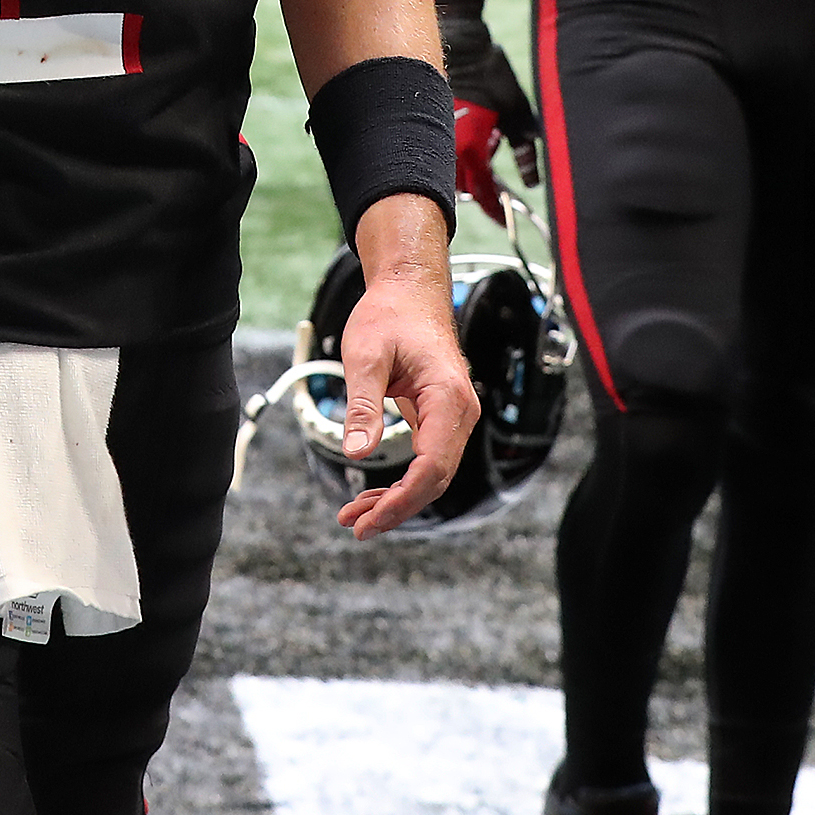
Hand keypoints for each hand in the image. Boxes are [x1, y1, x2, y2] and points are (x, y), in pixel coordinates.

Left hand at [335, 196, 479, 539]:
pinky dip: (401, 481)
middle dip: (396, 507)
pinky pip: (427, 459)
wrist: (409, 289)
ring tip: (354, 514)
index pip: (433, 466)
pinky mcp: (441, 417)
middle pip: (435, 479)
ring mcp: (454, 415)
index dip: (401, 500)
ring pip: (432, 473)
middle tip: (354, 525)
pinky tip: (372, 494)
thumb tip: (355, 454)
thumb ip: (362, 405)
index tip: (368, 520)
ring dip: (397, 498)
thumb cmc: (389, 314)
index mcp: (447, 396)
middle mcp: (460, 410)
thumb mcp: (365, 355)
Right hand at [440, 10, 537, 225]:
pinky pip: (443, 155)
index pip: (483, 194)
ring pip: (453, 174)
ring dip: (470, 173)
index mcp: (472, 149)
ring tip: (487, 147)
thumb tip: (530, 179)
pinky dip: (458, 156)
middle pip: (467, 190)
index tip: (503, 218)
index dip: (495, 209)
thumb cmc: (491, 74)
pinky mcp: (431, 127)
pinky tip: (472, 136)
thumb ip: (524, 147)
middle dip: (482, 190)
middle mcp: (450, 150)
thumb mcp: (518, 111)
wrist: (462, 45)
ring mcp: (437, 139)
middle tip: (495, 185)